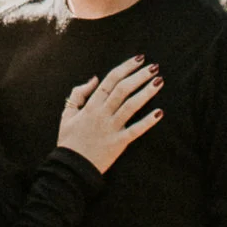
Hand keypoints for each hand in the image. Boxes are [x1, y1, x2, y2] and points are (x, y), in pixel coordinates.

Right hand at [57, 54, 162, 172]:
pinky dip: (148, 121)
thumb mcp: (67, 114)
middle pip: (123, 89)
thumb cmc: (69, 140)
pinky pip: (136, 130)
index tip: (139, 59)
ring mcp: (111, 128)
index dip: (126, 67)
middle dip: (139, 76)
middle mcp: (102, 114)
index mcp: (90, 105)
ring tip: (159, 81)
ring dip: (146, 92)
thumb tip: (94, 79)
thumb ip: (78, 94)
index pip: (110, 80)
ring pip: (131, 106)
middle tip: (154, 66)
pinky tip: (160, 112)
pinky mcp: (119, 143)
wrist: (71, 167)